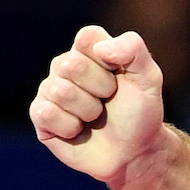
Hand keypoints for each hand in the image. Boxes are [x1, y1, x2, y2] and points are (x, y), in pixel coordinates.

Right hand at [31, 25, 169, 183]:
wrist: (134, 152)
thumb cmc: (139, 113)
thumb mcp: (149, 78)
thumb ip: (133, 49)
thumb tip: (101, 48)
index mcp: (89, 51)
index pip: (87, 37)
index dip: (108, 60)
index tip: (120, 76)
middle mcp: (64, 66)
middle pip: (71, 64)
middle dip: (100, 88)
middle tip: (108, 100)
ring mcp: (50, 90)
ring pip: (60, 91)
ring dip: (88, 110)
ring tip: (96, 117)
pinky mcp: (41, 115)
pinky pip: (46, 113)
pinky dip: (70, 127)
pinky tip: (79, 130)